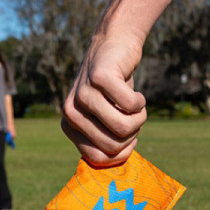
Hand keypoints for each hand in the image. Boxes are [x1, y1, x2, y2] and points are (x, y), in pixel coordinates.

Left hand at [61, 30, 146, 165]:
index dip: (121, 152)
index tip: (128, 136)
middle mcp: (70, 112)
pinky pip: (130, 105)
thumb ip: (105, 140)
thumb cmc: (113, 88)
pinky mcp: (99, 78)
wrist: (114, 44)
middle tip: (133, 116)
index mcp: (69, 126)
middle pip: (112, 146)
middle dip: (132, 134)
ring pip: (123, 128)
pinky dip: (140, 102)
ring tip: (136, 105)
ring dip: (139, 118)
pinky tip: (136, 92)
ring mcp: (82, 94)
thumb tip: (117, 165)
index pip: (98, 159)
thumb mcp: (105, 117)